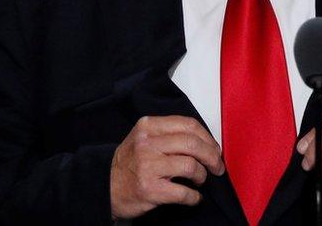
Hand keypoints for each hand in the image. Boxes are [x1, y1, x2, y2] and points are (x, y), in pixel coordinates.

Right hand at [110, 115, 224, 219]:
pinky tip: (193, 197)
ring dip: (202, 175)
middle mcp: (147, 144)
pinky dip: (194, 197)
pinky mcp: (150, 189)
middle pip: (193, 144)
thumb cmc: (128, 163)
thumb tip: (204, 141)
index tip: (214, 148)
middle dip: (212, 157)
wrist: (105, 186)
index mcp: (148, 127)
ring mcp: (148, 166)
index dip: (207, 138)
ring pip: (191, 166)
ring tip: (199, 179)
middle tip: (216, 166)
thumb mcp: (143, 138)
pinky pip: (184, 192)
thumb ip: (169, 134)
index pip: (188, 125)